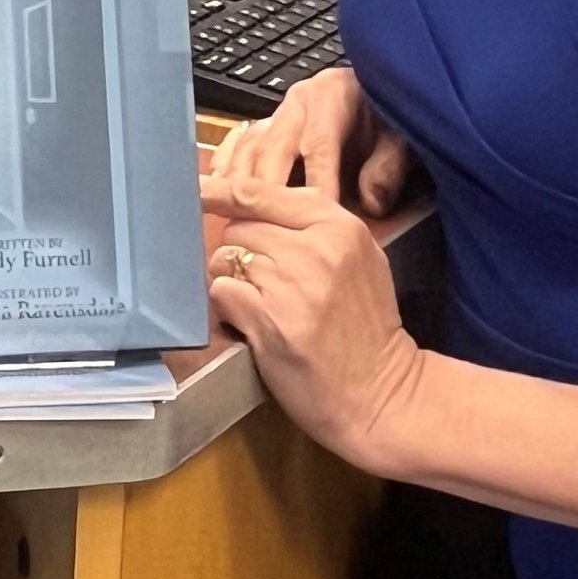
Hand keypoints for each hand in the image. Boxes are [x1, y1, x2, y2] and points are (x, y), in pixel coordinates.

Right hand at [204, 68, 415, 214]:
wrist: (377, 101)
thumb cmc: (387, 121)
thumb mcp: (401, 137)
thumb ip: (389, 167)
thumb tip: (372, 202)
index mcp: (332, 96)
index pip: (319, 144)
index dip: (315, 180)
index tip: (313, 215)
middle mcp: (298, 102)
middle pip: (273, 147)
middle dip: (265, 188)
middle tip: (260, 224)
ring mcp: (276, 114)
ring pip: (249, 148)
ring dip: (239, 183)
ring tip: (233, 216)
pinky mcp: (263, 126)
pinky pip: (236, 145)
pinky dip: (224, 167)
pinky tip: (217, 192)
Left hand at [206, 180, 424, 473]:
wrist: (379, 391)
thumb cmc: (366, 329)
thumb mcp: (361, 261)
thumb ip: (316, 229)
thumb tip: (255, 206)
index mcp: (340, 227)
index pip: (265, 193)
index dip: (224, 190)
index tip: (199, 187)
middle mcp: (316, 248)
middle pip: (241, 227)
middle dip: (242, 252)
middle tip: (264, 284)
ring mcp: (291, 283)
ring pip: (225, 258)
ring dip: (232, 281)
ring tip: (260, 306)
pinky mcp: (269, 319)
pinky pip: (221, 292)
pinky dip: (227, 307)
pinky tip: (250, 323)